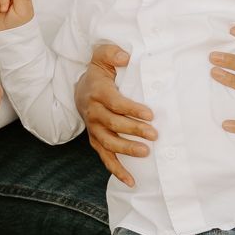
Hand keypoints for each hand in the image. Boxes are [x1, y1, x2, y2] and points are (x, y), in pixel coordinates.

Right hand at [75, 42, 154, 187]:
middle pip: (113, 125)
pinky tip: (131, 180)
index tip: (150, 114)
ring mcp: (94, 129)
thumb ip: (112, 53)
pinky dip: (117, 170)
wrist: (80, 89)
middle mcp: (93, 113)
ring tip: (145, 153)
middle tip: (154, 135)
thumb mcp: (102, 56)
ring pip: (108, 143)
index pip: (115, 103)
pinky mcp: (96, 141)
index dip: (132, 109)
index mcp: (98, 93)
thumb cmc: (99, 72)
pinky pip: (105, 158)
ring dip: (126, 150)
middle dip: (134, 131)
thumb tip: (125, 57)